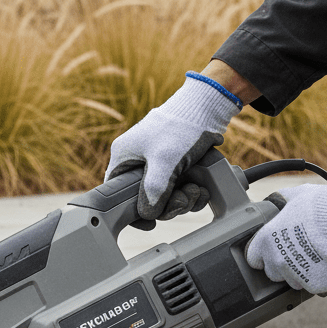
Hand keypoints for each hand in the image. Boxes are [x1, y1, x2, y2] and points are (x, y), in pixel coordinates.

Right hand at [105, 73, 240, 220]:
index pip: (116, 195)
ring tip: (196, 190)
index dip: (132, 212)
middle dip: (168, 204)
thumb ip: (152, 192)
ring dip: (184, 199)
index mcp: (124, 158)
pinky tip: (201, 188)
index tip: (150, 222)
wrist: (209, 105)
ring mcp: (157, 164)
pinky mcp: (175, 164)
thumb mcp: (164, 162)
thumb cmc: (181, 125)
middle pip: (146, 200)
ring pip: (164, 197)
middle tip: (183, 200)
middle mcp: (137, 162)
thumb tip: (148, 214)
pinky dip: (191, 193)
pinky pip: (178, 189)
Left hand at [246, 184, 326, 295]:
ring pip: (290, 281)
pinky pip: (310, 286)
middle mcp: (276, 260)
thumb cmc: (325, 207)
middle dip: (280, 265)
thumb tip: (277, 198)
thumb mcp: (298, 195)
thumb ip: (282, 199)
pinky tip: (323, 266)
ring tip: (311, 258)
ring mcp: (293, 274)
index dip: (262, 255)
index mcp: (267, 240)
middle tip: (296, 253)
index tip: (270, 252)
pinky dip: (316, 278)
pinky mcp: (312, 285)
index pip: (252, 257)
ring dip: (297, 273)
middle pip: (271, 272)